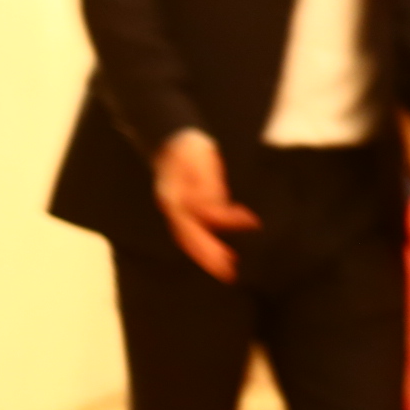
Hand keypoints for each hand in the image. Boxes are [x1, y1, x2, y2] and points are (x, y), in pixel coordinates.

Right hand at [152, 130, 258, 282]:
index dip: (212, 239)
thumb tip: (212, 209)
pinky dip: (211, 239)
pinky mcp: (187, 206)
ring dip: (209, 253)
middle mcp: (174, 208)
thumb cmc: (185, 146)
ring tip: (230, 266)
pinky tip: (225, 246)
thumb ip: (206, 184)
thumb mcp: (198, 159)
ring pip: (191, 237)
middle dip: (209, 257)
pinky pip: (198, 228)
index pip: (192, 226)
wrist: (173, 135)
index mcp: (174, 199)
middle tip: (230, 274)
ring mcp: (179, 208)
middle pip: (189, 238)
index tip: (236, 240)